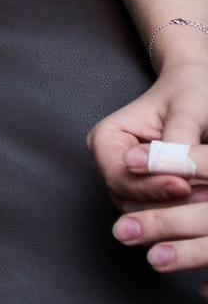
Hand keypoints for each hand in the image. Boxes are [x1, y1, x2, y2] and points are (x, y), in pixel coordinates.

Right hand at [90, 57, 207, 282]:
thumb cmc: (187, 92)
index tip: (183, 184)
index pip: (119, 175)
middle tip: (202, 200)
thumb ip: (176, 142)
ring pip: (144, 213)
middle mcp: (113, 165)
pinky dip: (182, 213)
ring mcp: (129, 183)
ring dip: (176, 213)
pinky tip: (202, 205)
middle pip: (129, 200)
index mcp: (106, 140)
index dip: (150, 185)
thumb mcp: (185, 111)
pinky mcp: (150, 194)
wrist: (196, 89)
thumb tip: (175, 173)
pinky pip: (162, 213)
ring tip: (206, 202)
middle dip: (166, 204)